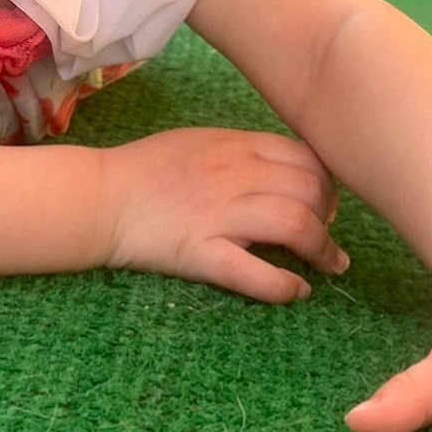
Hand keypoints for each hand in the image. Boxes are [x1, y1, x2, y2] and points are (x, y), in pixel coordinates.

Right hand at [104, 127, 347, 302]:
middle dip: (331, 215)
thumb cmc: (146, 167)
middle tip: (327, 234)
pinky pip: (256, 274)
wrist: (100, 197)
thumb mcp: (200, 140)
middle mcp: (235, 176)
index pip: (306, 158)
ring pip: (295, 225)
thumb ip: (243, 151)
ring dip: (323, 249)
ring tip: (329, 264)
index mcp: (235, 146)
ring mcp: (220, 216)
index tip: (327, 202)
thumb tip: (285, 170)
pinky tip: (296, 291)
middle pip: (310, 191)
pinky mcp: (202, 254)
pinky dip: (286, 287)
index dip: (328, 182)